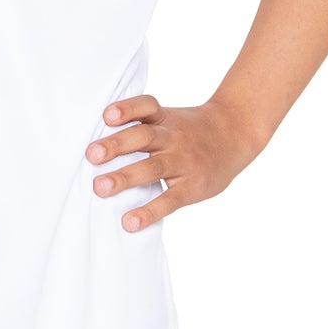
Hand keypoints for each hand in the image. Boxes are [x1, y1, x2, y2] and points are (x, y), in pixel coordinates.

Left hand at [84, 93, 261, 231]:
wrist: (236, 134)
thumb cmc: (191, 130)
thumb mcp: (171, 118)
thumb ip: (142, 125)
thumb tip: (98, 143)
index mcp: (165, 118)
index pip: (147, 106)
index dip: (127, 109)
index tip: (107, 116)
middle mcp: (173, 137)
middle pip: (143, 136)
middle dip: (116, 145)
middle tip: (91, 155)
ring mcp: (184, 161)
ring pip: (153, 167)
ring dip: (125, 177)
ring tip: (100, 187)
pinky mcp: (192, 186)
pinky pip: (169, 199)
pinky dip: (149, 211)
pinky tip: (130, 221)